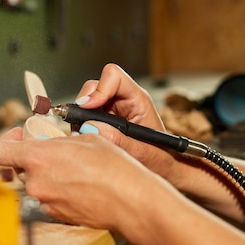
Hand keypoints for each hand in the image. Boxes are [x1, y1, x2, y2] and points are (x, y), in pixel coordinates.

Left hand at [0, 128, 174, 238]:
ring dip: (47, 175)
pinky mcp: (55, 215)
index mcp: (37, 158)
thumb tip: (49, 142)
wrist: (130, 200)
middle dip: (33, 158)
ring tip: (73, 169)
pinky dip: (58, 190)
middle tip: (54, 152)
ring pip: (35, 183)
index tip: (18, 138)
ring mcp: (44, 202)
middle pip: (19, 167)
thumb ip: (57, 142)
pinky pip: (49, 197)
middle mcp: (35, 183)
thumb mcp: (84, 139)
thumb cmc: (113, 168)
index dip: (5, 142)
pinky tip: (79, 184)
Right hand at [74, 63, 178, 180]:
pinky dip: (81, 126)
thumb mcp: (143, 153)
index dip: (98, 89)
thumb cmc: (161, 158)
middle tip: (82, 127)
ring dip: (82, 118)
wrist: (163, 168)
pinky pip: (84, 115)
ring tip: (88, 136)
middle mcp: (123, 99)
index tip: (87, 107)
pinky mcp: (103, 119)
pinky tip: (90, 139)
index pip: (114, 76)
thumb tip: (90, 127)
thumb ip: (119, 140)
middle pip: (94, 86)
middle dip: (84, 106)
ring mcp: (111, 108)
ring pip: (86, 100)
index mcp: (138, 100)